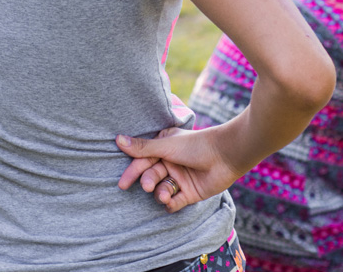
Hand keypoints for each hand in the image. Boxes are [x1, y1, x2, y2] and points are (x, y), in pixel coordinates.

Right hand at [115, 127, 242, 213]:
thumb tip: (118, 139)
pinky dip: (171, 203)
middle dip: (148, 183)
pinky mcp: (190, 193)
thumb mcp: (166, 146)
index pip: (143, 161)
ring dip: (160, 194)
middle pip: (152, 176)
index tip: (122, 185)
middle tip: (149, 186)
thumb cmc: (196, 145)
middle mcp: (171, 162)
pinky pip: (175, 202)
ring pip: (162, 190)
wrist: (225, 156)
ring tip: (164, 195)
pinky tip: (171, 201)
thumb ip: (142, 148)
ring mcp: (181, 178)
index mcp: (165, 148)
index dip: (132, 172)